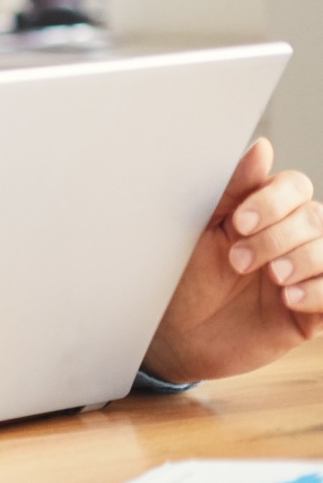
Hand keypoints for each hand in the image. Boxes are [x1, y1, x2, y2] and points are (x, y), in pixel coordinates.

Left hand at [145, 139, 322, 382]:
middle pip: (313, 217)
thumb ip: (233, 190)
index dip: (272, 201)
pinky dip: (319, 291)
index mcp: (263, 212)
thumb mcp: (202, 231)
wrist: (174, 335)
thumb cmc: (182, 277)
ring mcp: (306, 274)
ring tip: (271, 278)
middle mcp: (290, 239)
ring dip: (302, 260)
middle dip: (277, 236)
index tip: (237, 223)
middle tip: (238, 261)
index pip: (294, 187)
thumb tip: (262, 147)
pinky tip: (288, 298)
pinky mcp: (314, 312)